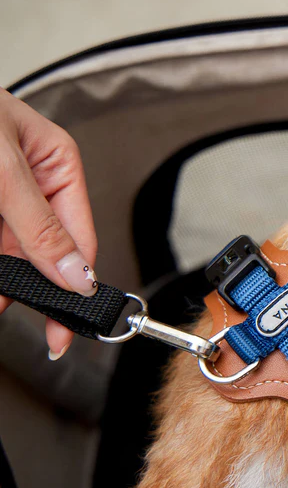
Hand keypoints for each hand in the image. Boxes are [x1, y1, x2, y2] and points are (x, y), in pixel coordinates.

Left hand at [0, 88, 97, 357]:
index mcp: (57, 166)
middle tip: (32, 322)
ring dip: (4, 281)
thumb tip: (76, 273)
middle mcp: (32, 184)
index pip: (79, 237)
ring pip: (11, 254)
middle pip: (43, 251)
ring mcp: (3, 196)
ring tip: (1, 298)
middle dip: (31, 286)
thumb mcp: (3, 168)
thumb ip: (41, 225)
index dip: (76, 283)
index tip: (67, 321)